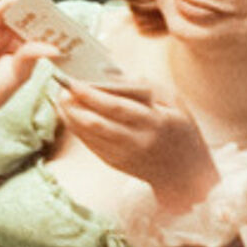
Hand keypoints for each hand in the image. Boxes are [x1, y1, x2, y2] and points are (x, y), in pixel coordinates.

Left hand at [53, 65, 222, 210]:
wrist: (186, 174)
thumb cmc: (180, 131)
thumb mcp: (174, 103)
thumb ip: (145, 86)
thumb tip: (113, 73)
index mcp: (155, 122)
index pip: (117, 107)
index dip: (91, 94)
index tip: (73, 81)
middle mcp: (137, 141)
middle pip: (95, 122)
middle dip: (73, 103)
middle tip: (61, 86)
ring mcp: (123, 155)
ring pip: (86, 133)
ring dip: (68, 114)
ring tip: (61, 96)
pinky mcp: (113, 162)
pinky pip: (87, 142)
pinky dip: (75, 126)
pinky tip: (70, 112)